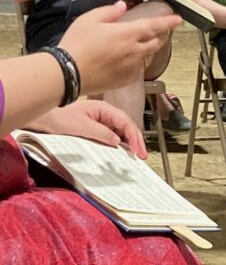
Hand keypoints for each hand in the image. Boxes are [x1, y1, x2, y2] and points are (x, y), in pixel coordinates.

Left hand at [31, 99, 145, 156]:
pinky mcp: (96, 128)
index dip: (134, 136)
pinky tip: (122, 152)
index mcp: (104, 109)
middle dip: (136, 140)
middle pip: (126, 126)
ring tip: (135, 155)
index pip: (125, 121)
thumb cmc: (61, 119)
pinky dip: (119, 143)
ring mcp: (101, 120)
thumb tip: (117, 140)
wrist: (45, 118)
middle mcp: (105, 113)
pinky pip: (112, 135)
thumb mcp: (82, 127)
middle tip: (142, 155)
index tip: (138, 149)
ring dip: (129, 142)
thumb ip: (101, 133)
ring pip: (121, 131)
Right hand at [59, 0, 181, 95]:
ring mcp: (130, 68)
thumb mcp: (89, 19)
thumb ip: (109, 11)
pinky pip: (137, 70)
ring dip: (148, 50)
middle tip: (159, 31)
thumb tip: (123, 6)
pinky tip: (128, 61)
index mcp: (127, 34)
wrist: (66, 74)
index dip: (168, 22)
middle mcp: (133, 51)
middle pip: (155, 43)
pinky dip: (137, 63)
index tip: (179, 20)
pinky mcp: (124, 80)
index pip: (154, 26)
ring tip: (141, 45)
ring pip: (147, 57)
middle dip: (161, 36)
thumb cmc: (76, 44)